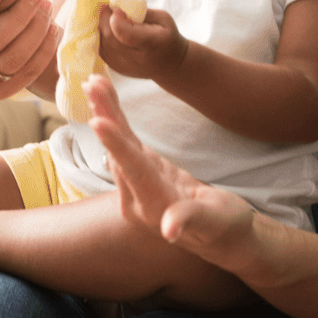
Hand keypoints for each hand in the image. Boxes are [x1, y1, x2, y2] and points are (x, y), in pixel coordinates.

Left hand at [87, 75, 255, 269]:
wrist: (222, 236)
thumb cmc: (225, 228)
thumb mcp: (214, 223)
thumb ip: (190, 220)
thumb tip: (170, 230)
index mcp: (154, 206)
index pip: (133, 169)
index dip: (117, 145)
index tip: (98, 121)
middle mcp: (137, 196)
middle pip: (118, 150)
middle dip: (105, 116)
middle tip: (92, 83)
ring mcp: (138, 182)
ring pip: (119, 142)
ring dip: (106, 111)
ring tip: (94, 82)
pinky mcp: (143, 170)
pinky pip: (126, 140)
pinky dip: (116, 118)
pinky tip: (105, 100)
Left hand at [97, 7, 188, 81]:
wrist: (169, 64)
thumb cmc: (167, 37)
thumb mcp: (163, 18)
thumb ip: (141, 11)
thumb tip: (119, 4)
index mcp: (151, 43)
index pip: (123, 32)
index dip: (116, 17)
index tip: (118, 7)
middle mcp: (135, 58)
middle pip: (109, 36)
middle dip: (105, 18)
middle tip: (109, 8)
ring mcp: (123, 66)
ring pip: (102, 42)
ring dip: (102, 27)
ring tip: (111, 18)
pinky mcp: (115, 67)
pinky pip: (101, 48)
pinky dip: (102, 36)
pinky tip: (111, 30)